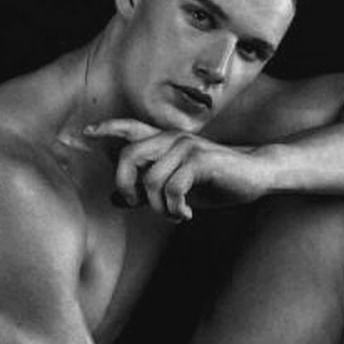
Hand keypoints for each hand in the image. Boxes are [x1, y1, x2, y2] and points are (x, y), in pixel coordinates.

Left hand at [84, 119, 271, 221]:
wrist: (256, 174)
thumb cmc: (216, 181)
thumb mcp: (179, 186)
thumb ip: (148, 190)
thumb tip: (116, 200)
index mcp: (164, 142)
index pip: (130, 129)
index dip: (108, 129)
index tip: (87, 133)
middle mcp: (171, 139)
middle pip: (128, 157)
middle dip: (127, 188)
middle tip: (140, 206)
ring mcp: (185, 148)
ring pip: (150, 181)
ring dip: (158, 208)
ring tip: (174, 215)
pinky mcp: (200, 161)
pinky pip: (172, 189)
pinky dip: (175, 209)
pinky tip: (186, 214)